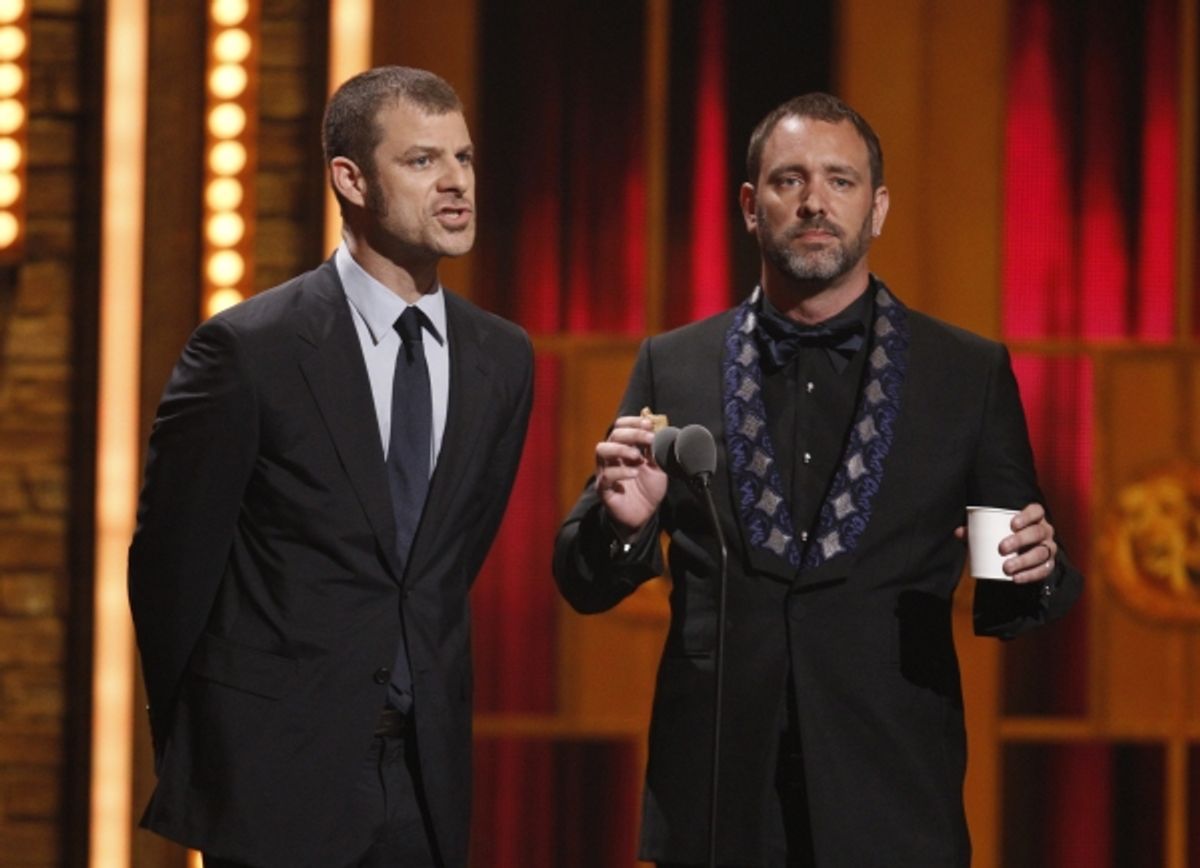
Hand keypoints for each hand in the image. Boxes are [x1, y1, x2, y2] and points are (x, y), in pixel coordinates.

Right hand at [594, 415, 667, 533]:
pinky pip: (606, 476)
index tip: (648, 423)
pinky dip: (621, 472)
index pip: (621, 426)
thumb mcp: (657, 466)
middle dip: (632, 433)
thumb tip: (657, 428)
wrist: (645, 515)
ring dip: (621, 448)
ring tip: (637, 456)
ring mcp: (606, 471)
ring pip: (602, 450)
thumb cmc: (648, 488)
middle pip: (613, 435)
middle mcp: (612, 457)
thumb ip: (655, 449)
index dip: (633, 422)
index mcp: (624, 448)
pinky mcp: (604, 489)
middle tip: (648, 438)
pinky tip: (634, 473)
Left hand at [955, 502, 1057, 583]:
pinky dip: (1030, 575)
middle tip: (1002, 548)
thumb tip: (958, 532)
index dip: (1027, 516)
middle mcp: (1045, 531)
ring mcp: (1049, 548)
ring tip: (1006, 567)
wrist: (1019, 555)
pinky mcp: (1048, 564)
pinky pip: (1044, 570)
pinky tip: (1017, 578)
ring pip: (1042, 552)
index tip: (1012, 524)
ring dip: (1024, 561)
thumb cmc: (1005, 536)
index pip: (1036, 511)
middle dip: (1020, 540)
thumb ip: (976, 531)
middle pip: (1037, 532)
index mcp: (1034, 518)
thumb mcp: (992, 532)